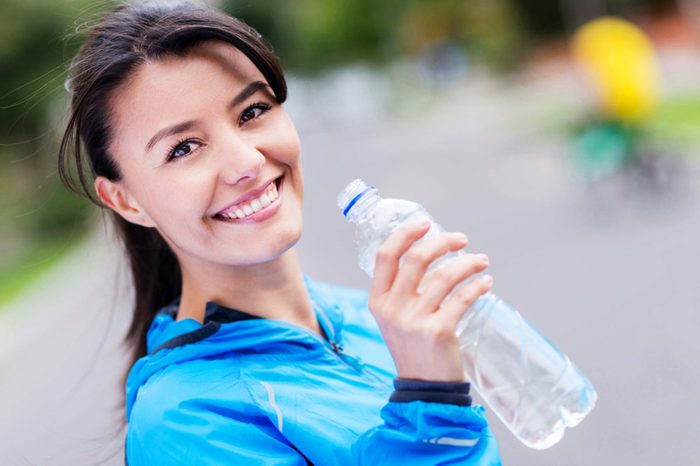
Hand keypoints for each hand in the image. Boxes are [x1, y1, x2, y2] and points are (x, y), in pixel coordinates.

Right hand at [368, 220, 492, 381]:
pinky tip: (486, 283)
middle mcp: (392, 308)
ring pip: (444, 276)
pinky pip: (462, 299)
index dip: (405, 234)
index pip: (385, 256)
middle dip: (442, 242)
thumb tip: (430, 253)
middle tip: (461, 239)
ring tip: (481, 262)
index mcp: (378, 300)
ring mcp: (414, 320)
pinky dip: (477, 286)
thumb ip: (403, 289)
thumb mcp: (395, 317)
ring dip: (467, 263)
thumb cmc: (413, 347)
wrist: (424, 387)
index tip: (425, 223)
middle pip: (416, 259)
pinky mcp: (438, 332)